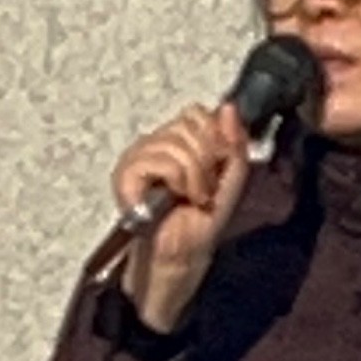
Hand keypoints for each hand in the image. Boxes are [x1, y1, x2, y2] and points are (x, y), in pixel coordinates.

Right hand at [113, 102, 251, 332]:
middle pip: (188, 124)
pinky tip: (176, 197)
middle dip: (207, 161)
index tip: (217, 167)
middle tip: (203, 188)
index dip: (215, 138)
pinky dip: (177, 180)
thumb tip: (229, 107)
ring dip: (195, 176)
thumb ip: (234, 143)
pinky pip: (158, 160)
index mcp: (177, 142)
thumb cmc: (202, 221)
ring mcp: (137, 157)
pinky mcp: (125, 175)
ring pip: (176, 143)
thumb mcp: (231, 179)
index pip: (196, 113)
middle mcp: (154, 144)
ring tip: (192, 196)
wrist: (184, 252)